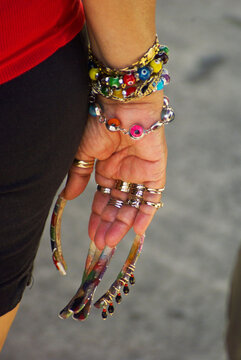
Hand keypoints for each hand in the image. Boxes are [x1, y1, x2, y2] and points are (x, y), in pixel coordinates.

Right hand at [62, 91, 166, 249]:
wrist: (122, 107)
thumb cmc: (99, 125)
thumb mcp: (82, 154)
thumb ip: (78, 176)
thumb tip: (68, 197)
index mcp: (107, 168)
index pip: (103, 199)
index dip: (97, 216)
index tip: (91, 234)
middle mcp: (124, 173)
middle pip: (117, 206)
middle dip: (108, 225)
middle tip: (101, 244)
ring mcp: (140, 173)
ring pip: (133, 205)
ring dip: (123, 224)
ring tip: (111, 242)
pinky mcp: (156, 171)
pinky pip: (152, 197)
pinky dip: (146, 213)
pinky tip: (135, 231)